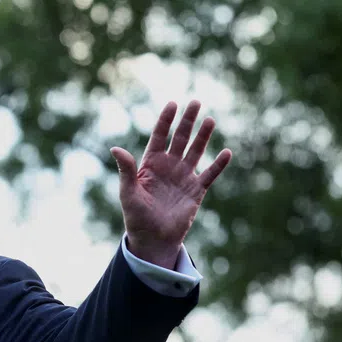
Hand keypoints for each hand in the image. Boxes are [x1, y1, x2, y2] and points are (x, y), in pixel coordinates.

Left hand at [110, 100, 232, 269]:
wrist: (152, 239)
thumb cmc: (136, 216)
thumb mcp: (128, 192)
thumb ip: (126, 170)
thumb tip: (115, 148)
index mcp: (150, 164)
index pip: (159, 136)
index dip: (165, 120)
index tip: (172, 104)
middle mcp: (169, 167)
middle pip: (180, 139)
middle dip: (187, 121)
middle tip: (196, 102)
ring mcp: (183, 177)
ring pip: (195, 151)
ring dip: (203, 137)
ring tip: (210, 120)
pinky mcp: (196, 191)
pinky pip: (209, 175)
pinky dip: (218, 165)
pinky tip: (226, 152)